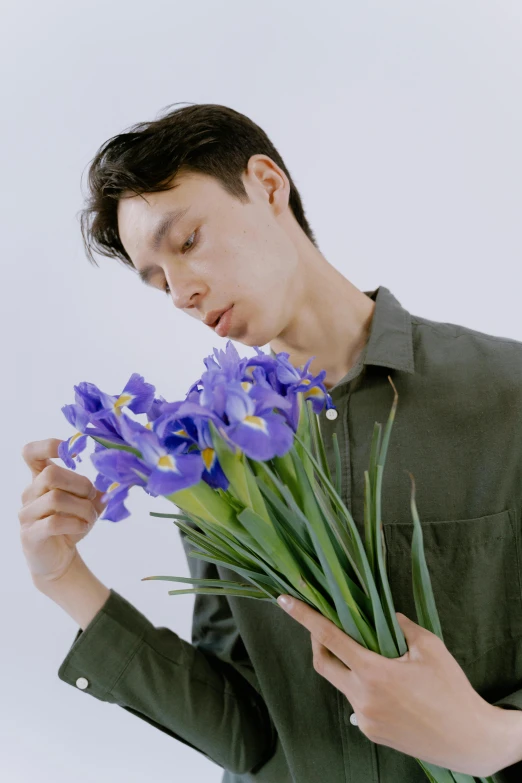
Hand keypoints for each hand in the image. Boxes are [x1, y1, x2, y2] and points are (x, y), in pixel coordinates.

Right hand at [19, 438, 107, 584]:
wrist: (59, 559)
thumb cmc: (71, 525)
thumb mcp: (86, 504)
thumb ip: (95, 491)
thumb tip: (111, 483)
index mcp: (39, 479)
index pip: (31, 453)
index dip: (48, 446)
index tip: (71, 451)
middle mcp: (29, 493)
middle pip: (51, 474)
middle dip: (80, 484)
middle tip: (91, 498)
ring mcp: (26, 514)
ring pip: (55, 498)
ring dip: (82, 508)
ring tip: (90, 518)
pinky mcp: (30, 535)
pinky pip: (54, 522)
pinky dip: (75, 523)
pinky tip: (83, 527)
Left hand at [277, 595, 502, 777]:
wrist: (468, 741)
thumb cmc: (452, 690)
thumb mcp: (430, 648)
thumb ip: (402, 626)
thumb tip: (386, 615)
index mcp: (373, 671)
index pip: (328, 637)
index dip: (304, 617)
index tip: (283, 600)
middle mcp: (361, 696)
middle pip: (323, 663)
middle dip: (317, 642)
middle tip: (326, 626)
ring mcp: (364, 718)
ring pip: (341, 683)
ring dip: (347, 667)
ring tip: (372, 658)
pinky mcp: (371, 732)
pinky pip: (356, 703)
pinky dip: (362, 688)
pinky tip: (387, 687)